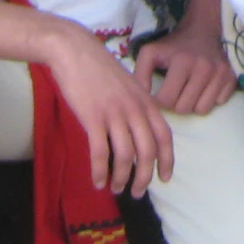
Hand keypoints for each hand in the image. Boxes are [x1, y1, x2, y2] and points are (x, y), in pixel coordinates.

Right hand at [43, 23, 174, 194]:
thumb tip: (139, 133)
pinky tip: (97, 181)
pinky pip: (100, 152)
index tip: (165, 178)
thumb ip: (136, 106)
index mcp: (145, 101)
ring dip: (122, 177)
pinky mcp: (93, 118)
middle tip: (138, 192)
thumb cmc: (100, 69)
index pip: (165, 136)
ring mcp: (115, 113)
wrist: (76, 50)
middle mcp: (135, 109)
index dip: (168, 160)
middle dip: (145, 177)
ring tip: (116, 188)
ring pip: (126, 156)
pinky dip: (100, 171)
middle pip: (148, 151)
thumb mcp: (128, 85)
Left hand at [134, 20, 237, 117]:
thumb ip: (140, 74)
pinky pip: (218, 103)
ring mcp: (220, 73)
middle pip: (184, 108)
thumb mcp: (151, 53)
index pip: (166, 101)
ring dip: (193, 103)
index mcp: (182, 62)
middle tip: (176, 90)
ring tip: (189, 89)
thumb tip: (142, 100)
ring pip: (202, 110)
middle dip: (176, 103)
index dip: (159, 100)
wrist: (202, 29)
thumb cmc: (174, 45)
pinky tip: (205, 86)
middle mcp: (204, 68)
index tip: (161, 91)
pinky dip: (210, 98)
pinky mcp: (232, 77)